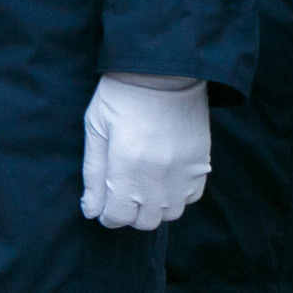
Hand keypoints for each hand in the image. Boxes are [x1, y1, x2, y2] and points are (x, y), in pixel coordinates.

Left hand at [81, 73, 209, 228]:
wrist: (163, 72)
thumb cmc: (120, 96)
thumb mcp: (96, 128)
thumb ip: (93, 173)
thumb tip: (90, 210)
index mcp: (127, 166)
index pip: (118, 215)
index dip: (106, 215)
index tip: (102, 207)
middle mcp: (159, 176)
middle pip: (145, 221)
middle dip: (128, 213)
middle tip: (120, 195)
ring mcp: (184, 173)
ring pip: (170, 214)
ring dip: (153, 207)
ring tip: (142, 186)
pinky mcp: (202, 165)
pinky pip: (191, 198)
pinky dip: (176, 196)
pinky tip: (163, 178)